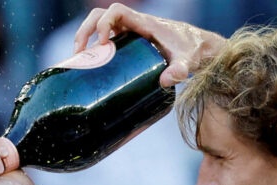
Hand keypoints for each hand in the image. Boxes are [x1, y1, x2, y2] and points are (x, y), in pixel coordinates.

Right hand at [74, 3, 224, 86]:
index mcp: (144, 23)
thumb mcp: (187, 61)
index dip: (104, 23)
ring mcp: (130, 32)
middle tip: (79, 53)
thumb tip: (165, 81)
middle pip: (100, 15)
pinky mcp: (128, 42)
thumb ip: (178, 70)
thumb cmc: (192, 50)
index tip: (102, 43)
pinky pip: (105, 38)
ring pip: (99, 25)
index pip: (117, 11)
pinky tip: (89, 65)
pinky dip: (93, 48)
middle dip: (85, 30)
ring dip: (84, 37)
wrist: (198, 48)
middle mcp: (134, 25)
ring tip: (78, 59)